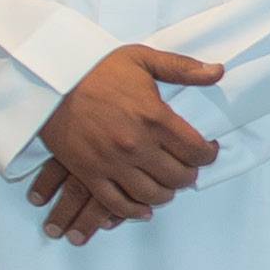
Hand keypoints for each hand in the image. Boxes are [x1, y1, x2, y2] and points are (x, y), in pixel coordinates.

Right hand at [33, 46, 223, 235]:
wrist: (51, 81)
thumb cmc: (98, 69)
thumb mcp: (143, 59)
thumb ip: (183, 68)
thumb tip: (219, 71)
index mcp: (154, 117)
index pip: (196, 150)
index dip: (208, 155)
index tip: (207, 151)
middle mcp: (136, 145)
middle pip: (177, 176)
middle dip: (189, 175)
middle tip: (188, 169)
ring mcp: (112, 163)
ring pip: (151, 194)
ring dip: (166, 194)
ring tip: (168, 186)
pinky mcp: (89, 173)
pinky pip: (116, 204)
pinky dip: (134, 211)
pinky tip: (144, 208)